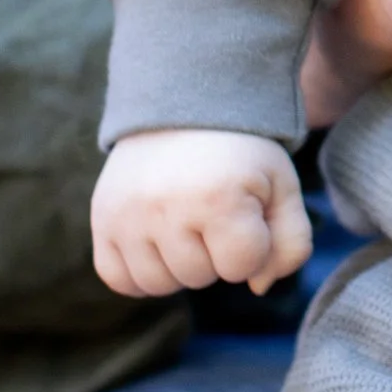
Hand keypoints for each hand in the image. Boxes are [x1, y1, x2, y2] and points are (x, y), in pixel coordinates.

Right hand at [93, 129, 311, 298]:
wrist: (182, 104)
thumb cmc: (239, 155)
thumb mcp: (282, 187)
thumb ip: (290, 244)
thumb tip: (257, 287)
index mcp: (217, 197)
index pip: (242, 267)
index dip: (252, 243)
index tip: (245, 208)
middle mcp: (165, 207)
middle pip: (200, 278)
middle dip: (214, 253)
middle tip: (211, 208)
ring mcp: (127, 214)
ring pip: (159, 285)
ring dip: (178, 266)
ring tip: (184, 223)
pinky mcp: (101, 218)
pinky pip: (118, 279)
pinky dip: (139, 273)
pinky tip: (156, 244)